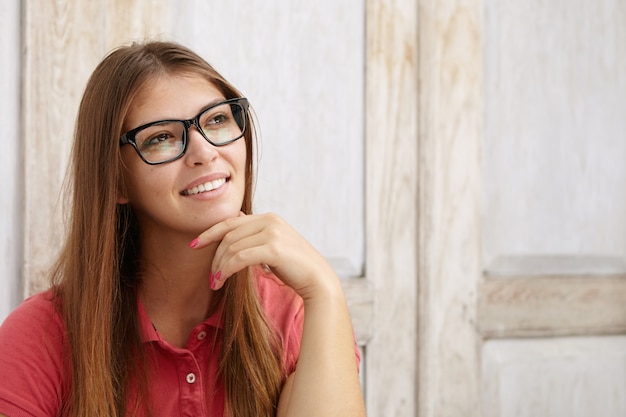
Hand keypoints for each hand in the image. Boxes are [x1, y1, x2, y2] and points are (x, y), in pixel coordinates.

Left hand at [190, 212, 339, 299]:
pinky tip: (222, 280)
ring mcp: (272, 233)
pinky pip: (240, 258)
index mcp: (268, 217)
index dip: (210, 233)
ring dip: (219, 267)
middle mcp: (270, 220)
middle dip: (215, 257)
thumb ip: (256, 232)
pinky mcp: (273, 248)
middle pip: (229, 236)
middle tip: (210, 277)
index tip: (194, 245)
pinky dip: (227, 269)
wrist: (318, 279)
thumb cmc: (294, 266)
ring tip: (215, 283)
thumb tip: (237, 216)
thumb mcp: (273, 244)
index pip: (231, 222)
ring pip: (232, 247)